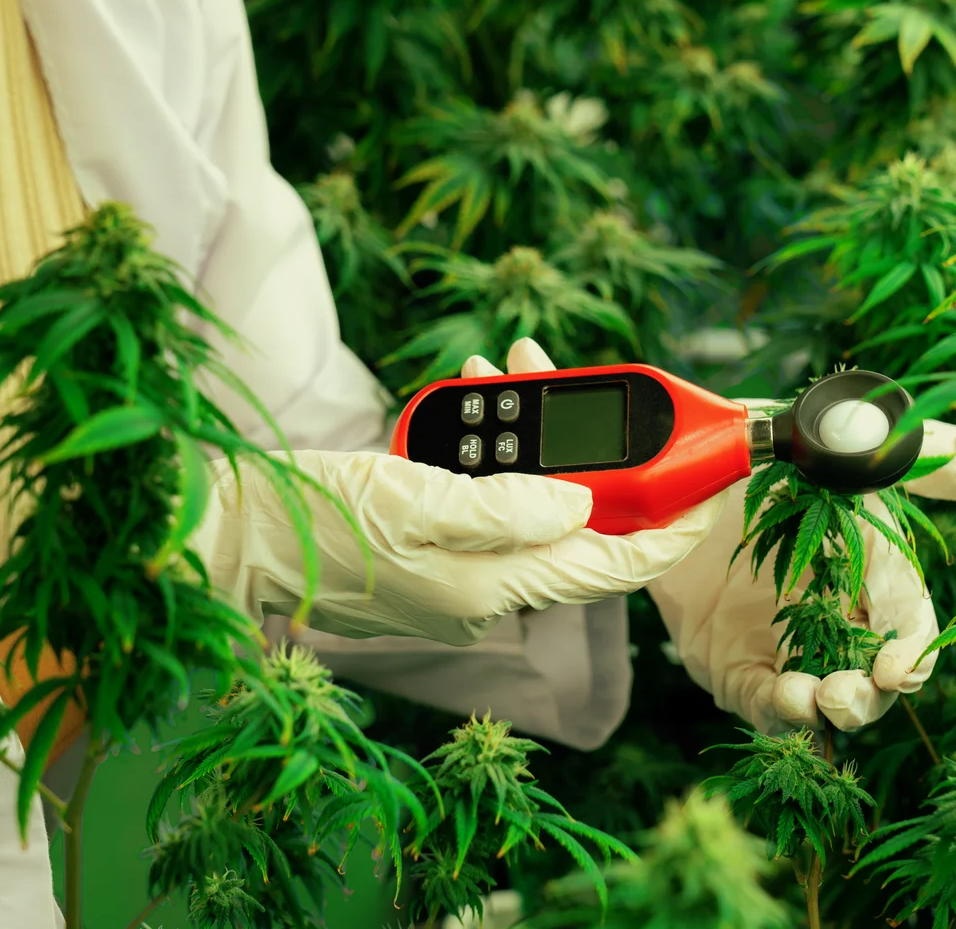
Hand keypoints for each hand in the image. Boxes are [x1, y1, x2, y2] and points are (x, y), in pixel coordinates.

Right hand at [193, 340, 727, 646]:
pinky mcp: (436, 557)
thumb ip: (514, 510)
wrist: (243, 538)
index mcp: (497, 588)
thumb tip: (585, 505)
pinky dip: (494, 452)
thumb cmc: (322, 518)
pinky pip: (493, 501)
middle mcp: (491, 592)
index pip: (619, 564)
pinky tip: (474, 401)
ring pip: (536, 501)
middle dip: (595, 449)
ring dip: (537, 435)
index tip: (712, 483)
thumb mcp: (422, 500)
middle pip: (581, 522)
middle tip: (587, 382)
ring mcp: (463, 578)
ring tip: (512, 363)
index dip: (674, 524)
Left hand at [648, 419, 955, 734]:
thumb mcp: (854, 448)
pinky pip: (765, 703)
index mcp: (874, 576)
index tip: (899, 666)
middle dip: (873, 696)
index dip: (914, 654)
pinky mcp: (735, 665)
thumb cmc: (773, 452)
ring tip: (818, 697)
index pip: (911, 629)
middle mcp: (838, 619)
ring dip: (831, 710)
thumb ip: (938, 462)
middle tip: (853, 692)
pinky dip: (781, 711)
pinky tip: (786, 697)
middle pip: (875, 679)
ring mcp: (787, 647)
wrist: (674, 465)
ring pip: (826, 702)